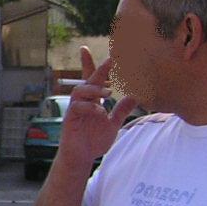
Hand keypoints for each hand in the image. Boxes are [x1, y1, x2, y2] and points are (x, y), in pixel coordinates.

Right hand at [56, 46, 138, 170]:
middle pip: (89, 79)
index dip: (91, 62)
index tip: (92, 47)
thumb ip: (122, 110)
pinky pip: (77, 108)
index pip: (92, 77)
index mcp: (93, 99)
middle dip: (99, 68)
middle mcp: (83, 101)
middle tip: (112, 59)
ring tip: (110, 93)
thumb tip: (136, 96)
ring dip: (95, 89)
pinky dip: (90, 108)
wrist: (81, 158)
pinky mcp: (70, 120)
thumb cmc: (93, 140)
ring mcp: (75, 109)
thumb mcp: (112, 123)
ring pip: (80, 90)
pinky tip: (101, 112)